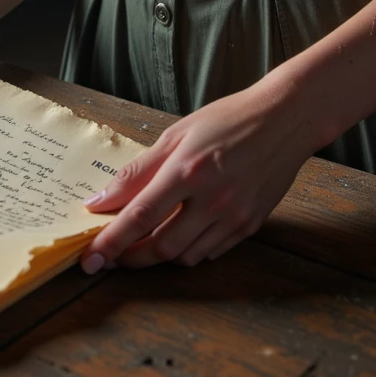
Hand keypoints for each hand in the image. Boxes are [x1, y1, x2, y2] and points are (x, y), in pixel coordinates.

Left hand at [78, 76, 313, 270]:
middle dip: (130, 256)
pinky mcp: (249, 226)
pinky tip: (181, 233)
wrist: (285, 120)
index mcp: (188, 169)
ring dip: (159, 255)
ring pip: (185, 256)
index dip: (112, 240)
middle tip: (113, 254)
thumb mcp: (177, 134)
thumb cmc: (228, 119)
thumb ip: (139, 170)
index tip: (91, 255)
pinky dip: (188, 250)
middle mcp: (212, 198)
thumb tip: (102, 199)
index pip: (140, 216)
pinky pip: (210, 252)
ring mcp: (234, 216)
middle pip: (160, 246)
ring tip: (144, 240)